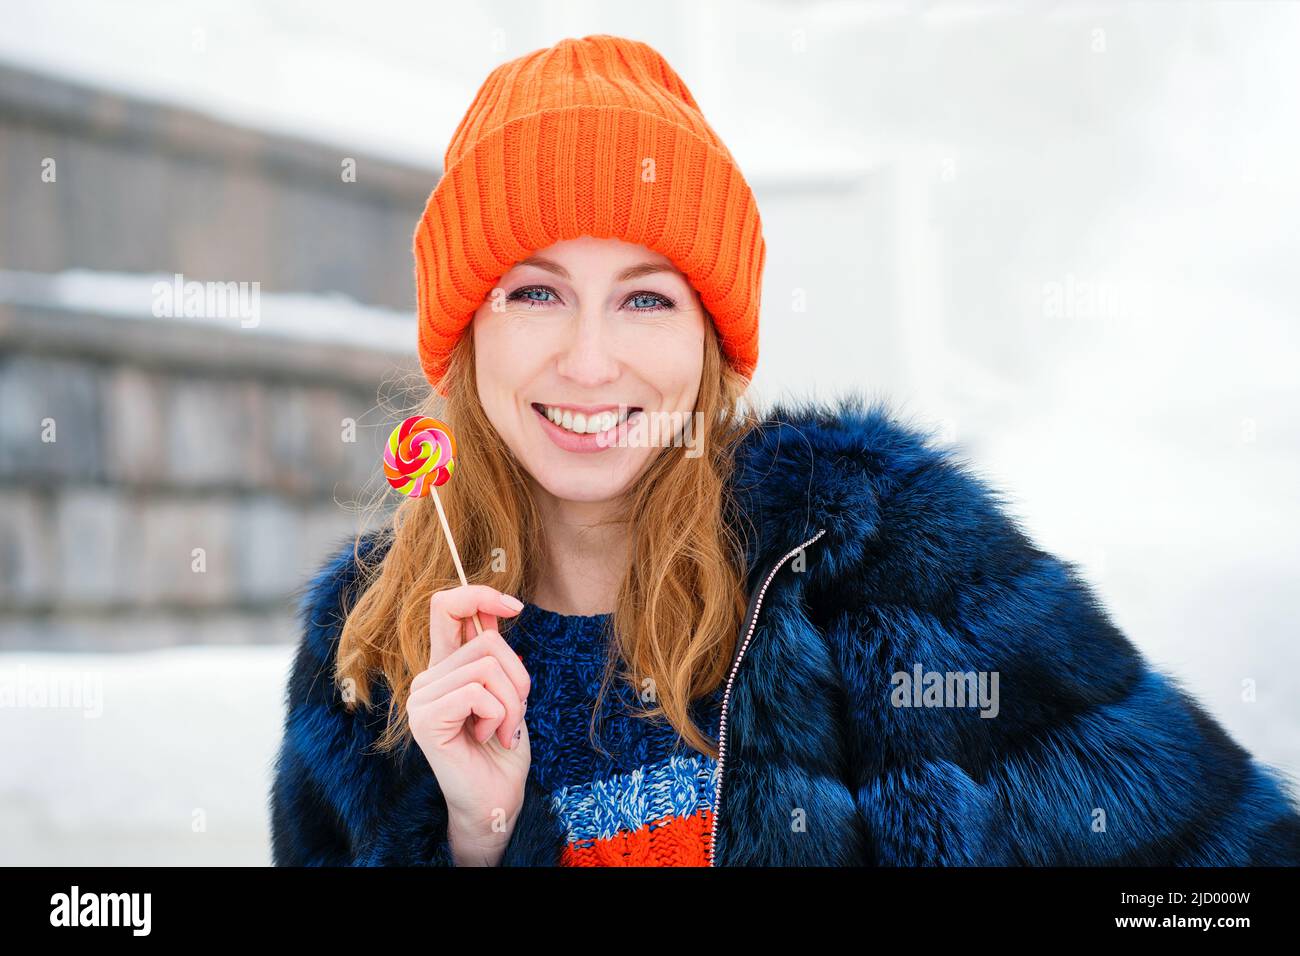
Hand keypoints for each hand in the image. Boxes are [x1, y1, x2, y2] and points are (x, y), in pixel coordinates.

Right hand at [405, 585, 531, 860]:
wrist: (497, 797)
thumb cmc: (503, 746)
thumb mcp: (508, 689)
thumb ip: (494, 651)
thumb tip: (497, 606)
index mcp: (446, 664)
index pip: (447, 605)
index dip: (480, 594)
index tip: (515, 607)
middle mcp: (428, 677)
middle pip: (485, 640)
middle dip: (517, 676)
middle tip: (514, 712)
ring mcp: (421, 698)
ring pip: (485, 667)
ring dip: (512, 702)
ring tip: (503, 728)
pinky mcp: (425, 719)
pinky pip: (477, 693)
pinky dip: (498, 716)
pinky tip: (488, 737)